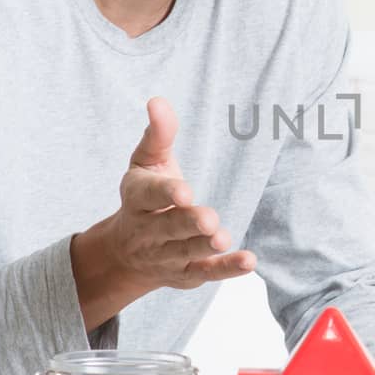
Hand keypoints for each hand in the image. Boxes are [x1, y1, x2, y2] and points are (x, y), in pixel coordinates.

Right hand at [71, 97, 254, 328]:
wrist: (125, 253)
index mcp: (137, 198)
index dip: (166, 194)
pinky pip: (206, 272)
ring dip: (204, 247)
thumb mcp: (147, 163)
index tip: (184, 191)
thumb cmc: (145, 195)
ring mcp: (166, 255)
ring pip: (185, 252)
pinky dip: (226, 269)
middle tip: (209, 220)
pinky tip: (249, 261)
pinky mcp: (186, 273)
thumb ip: (158, 135)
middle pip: (168, 227)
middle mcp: (147, 230)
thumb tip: (158, 101)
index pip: (149, 195)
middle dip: (187, 223)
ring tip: (222, 238)